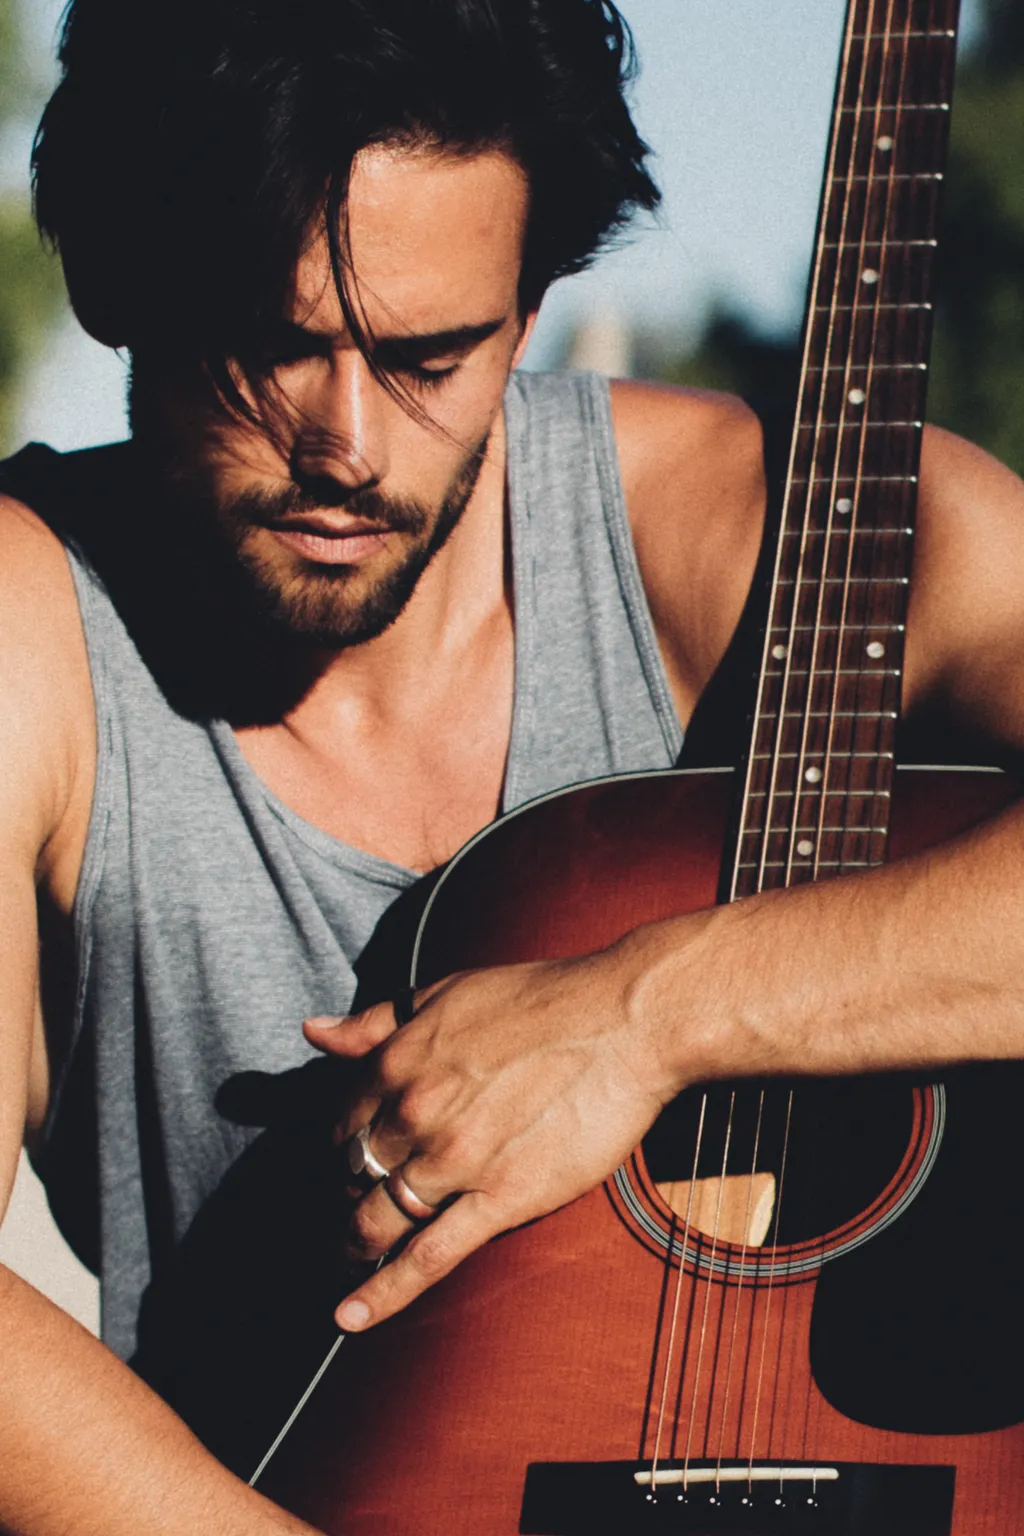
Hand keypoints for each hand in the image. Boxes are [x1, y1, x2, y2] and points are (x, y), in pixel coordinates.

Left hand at [303, 943, 678, 1330]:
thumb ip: (376, 1022)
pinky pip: (428, 1257)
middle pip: (353, 1176)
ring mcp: (456, 1162)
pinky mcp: (502, 1199)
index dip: (343, 1148)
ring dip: (354, 1246)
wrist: (625, 1022)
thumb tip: (314, 1032)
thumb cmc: (543, 999)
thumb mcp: (447, 993)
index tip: (352, 1160)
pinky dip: (385, 1292)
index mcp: (398, 1062)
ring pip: (379, 1221)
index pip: (343, 1124)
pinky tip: (352, 1316)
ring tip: (347, 1261)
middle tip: (353, 1211)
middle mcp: (415, 1114)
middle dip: (347, 1197)